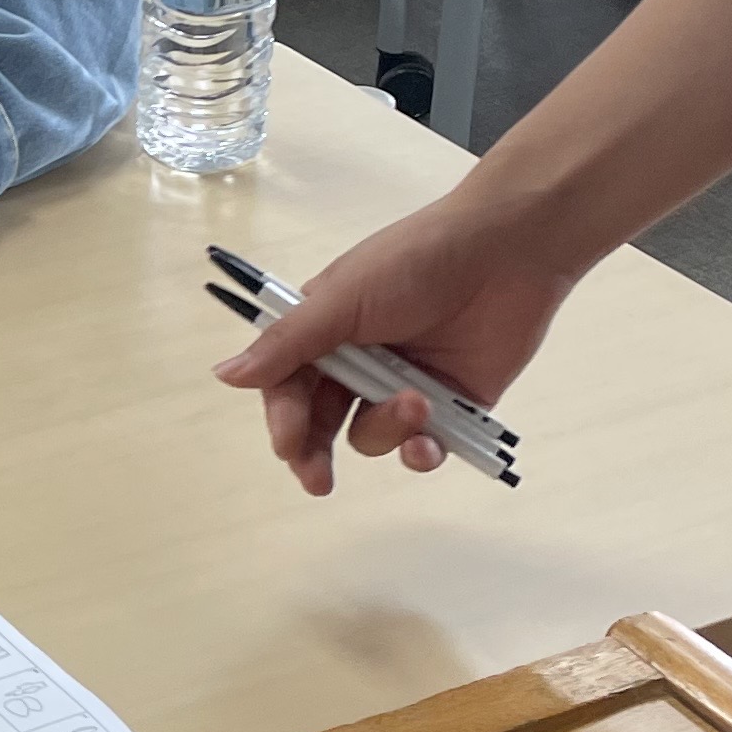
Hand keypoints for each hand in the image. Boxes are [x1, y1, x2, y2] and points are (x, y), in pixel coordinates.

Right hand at [210, 186, 580, 493]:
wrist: (508, 251)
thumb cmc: (416, 262)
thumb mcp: (342, 299)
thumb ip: (287, 345)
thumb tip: (224, 377)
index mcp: (326, 329)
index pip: (289, 386)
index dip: (285, 418)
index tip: (290, 444)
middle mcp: (361, 360)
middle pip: (323, 423)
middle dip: (316, 453)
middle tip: (318, 480)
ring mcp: (406, 385)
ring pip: (373, 436)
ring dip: (387, 428)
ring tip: (416, 400)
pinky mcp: (452, 405)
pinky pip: (424, 447)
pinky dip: (422, 451)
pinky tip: (429, 438)